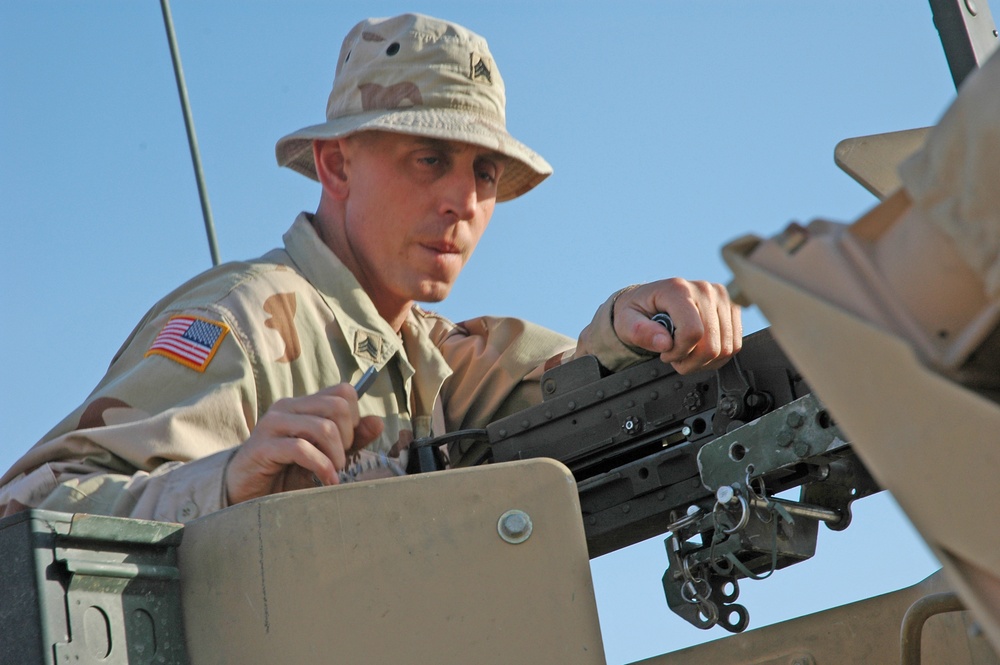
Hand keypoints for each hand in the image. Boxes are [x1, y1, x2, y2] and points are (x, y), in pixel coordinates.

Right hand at [224, 383, 383, 504]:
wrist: (247, 494)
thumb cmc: (286, 473)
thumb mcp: (325, 456)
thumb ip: (351, 439)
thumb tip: (377, 422)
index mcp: (304, 404)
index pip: (343, 391)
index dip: (354, 417)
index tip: (349, 443)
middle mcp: (288, 407)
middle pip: (338, 407)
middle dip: (348, 437)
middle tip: (341, 460)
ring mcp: (273, 424)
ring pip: (323, 427)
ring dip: (336, 455)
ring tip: (333, 472)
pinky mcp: (263, 446)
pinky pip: (302, 448)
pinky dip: (321, 466)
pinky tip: (326, 479)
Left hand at [613, 278, 741, 373]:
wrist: (648, 301)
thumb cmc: (636, 311)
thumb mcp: (626, 321)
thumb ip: (640, 332)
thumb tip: (664, 343)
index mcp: (678, 289)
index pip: (693, 332)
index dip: (679, 352)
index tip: (665, 353)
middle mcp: (704, 289)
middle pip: (712, 344)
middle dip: (691, 360)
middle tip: (674, 357)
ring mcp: (721, 297)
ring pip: (726, 348)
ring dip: (704, 361)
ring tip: (685, 353)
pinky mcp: (732, 307)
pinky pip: (734, 344)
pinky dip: (716, 356)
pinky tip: (698, 350)